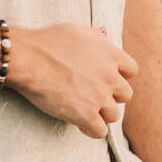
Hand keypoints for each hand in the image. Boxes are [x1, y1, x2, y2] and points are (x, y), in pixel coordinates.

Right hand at [7, 24, 137, 138]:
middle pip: (125, 94)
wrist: (30, 59)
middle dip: (112, 95)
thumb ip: (97, 39)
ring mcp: (99, 97)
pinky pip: (100, 131)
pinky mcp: (86, 115)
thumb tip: (103, 41)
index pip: (132, 71)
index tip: (107, 78)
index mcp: (111, 54)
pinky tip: (79, 123)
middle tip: (94, 94)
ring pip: (114, 115)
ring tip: (86, 110)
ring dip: (101, 113)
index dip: (120, 76)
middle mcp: (110, 76)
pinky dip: (91, 129)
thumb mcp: (79, 31)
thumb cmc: (48, 42)